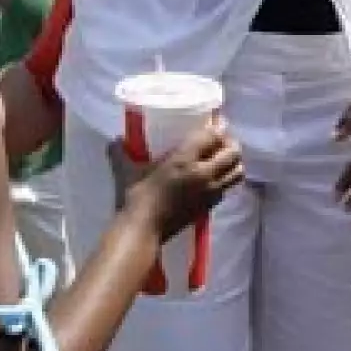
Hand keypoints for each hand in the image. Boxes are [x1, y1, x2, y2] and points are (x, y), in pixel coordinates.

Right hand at [119, 120, 243, 241]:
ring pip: (237, 170)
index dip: (217, 125)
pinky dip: (228, 177)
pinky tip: (215, 176)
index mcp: (184, 159)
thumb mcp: (130, 171)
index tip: (215, 120)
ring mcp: (211, 190)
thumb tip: (114, 141)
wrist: (145, 229)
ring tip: (222, 157)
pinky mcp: (211, 205)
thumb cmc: (137, 197)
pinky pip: (229, 186)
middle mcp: (204, 173)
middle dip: (230, 142)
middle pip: (232, 152)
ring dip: (234, 161)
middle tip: (219, 139)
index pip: (212, 135)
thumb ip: (123, 153)